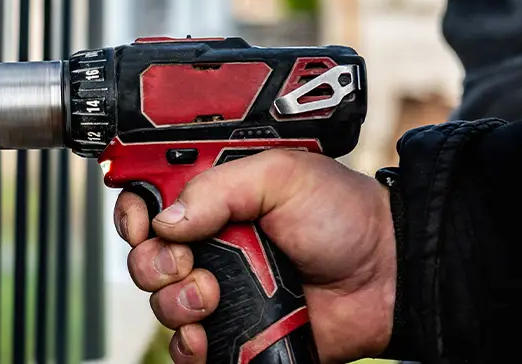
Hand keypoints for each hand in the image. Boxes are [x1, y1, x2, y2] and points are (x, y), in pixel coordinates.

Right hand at [112, 149, 396, 363]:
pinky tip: (206, 335)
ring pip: (161, 304)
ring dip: (175, 303)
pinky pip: (186, 348)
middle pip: (143, 257)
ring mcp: (218, 290)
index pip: (146, 203)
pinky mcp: (233, 332)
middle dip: (153, 264)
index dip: (133, 215)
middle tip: (187, 262)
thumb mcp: (282, 176)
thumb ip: (219, 188)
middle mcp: (207, 243)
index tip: (142, 225)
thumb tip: (167, 220)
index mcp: (211, 198)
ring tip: (213, 297)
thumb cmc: (344, 216)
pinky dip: (188, 346)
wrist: (388, 277)